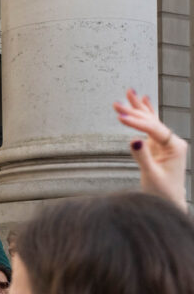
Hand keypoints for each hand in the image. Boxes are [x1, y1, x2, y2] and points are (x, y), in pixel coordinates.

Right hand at [114, 88, 187, 208]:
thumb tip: (134, 140)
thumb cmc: (162, 192)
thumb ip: (143, 157)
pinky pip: (149, 126)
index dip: (136, 124)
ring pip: (150, 121)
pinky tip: (144, 100)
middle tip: (117, 102)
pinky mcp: (157, 146)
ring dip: (137, 108)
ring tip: (129, 92)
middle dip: (134, 111)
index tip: (120, 119)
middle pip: (152, 121)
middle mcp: (172, 141)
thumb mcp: (152, 175)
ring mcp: (165, 142)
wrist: (169, 201)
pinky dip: (144, 115)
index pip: (153, 130)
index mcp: (175, 147)